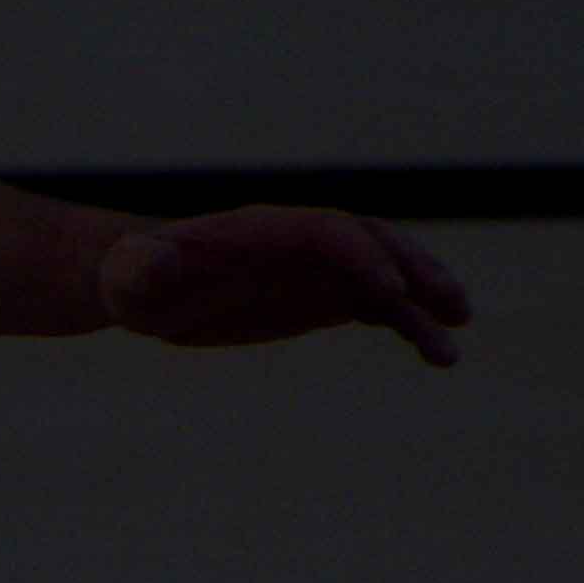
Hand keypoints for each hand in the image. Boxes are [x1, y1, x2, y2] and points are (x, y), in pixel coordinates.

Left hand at [101, 207, 467, 366]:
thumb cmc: (134, 278)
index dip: (360, 255)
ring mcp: (319, 270)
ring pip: (386, 281)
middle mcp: (304, 243)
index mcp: (265, 229)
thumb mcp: (131, 275)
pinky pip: (377, 307)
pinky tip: (438, 353)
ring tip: (453, 350)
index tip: (387, 290)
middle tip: (452, 304)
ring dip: (425, 307)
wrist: (148, 285)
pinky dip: (410, 325)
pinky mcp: (323, 298)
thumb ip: (142, 266)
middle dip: (415, 270)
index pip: (328, 231)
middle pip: (374, 245)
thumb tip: (145, 260)